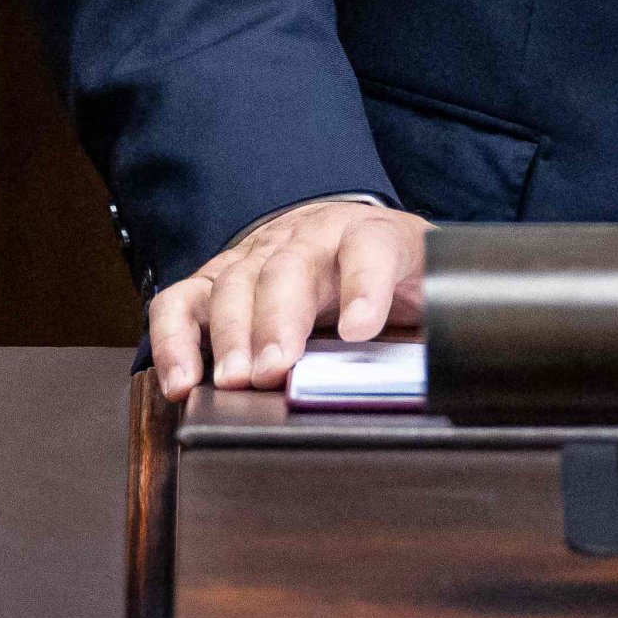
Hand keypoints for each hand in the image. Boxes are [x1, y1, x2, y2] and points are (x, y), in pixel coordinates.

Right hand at [148, 195, 427, 397]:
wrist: (354, 241)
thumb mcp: (430, 290)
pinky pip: (182, 302)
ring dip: (231, 335)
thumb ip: (434, 320)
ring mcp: (257, 254)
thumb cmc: (396, 277)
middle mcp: (309, 237)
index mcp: (372, 235)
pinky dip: (174, 340)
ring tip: (234, 380)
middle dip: (279, 319)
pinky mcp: (216, 279)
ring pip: (235, 282)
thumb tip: (443, 370)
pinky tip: (182, 381)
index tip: (360, 329)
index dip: (365, 285)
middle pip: (289, 266)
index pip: (372, 247)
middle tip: (275, 369)